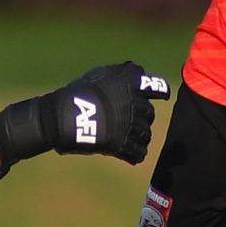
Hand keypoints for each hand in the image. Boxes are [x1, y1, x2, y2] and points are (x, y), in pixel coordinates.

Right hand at [0, 62, 172, 170]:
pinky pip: (138, 152)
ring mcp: (130, 125)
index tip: (163, 96)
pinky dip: (134, 154)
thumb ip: (121, 74)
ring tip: (125, 137)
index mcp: (130, 83)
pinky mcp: (123, 144)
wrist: (62, 117)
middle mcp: (135, 103)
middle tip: (127, 120)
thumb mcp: (100, 74)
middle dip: (141, 117)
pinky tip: (129, 153)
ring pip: (145, 134)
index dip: (161, 91)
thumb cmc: (77, 93)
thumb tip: (137, 72)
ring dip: (138, 136)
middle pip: (149, 113)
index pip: (157, 86)